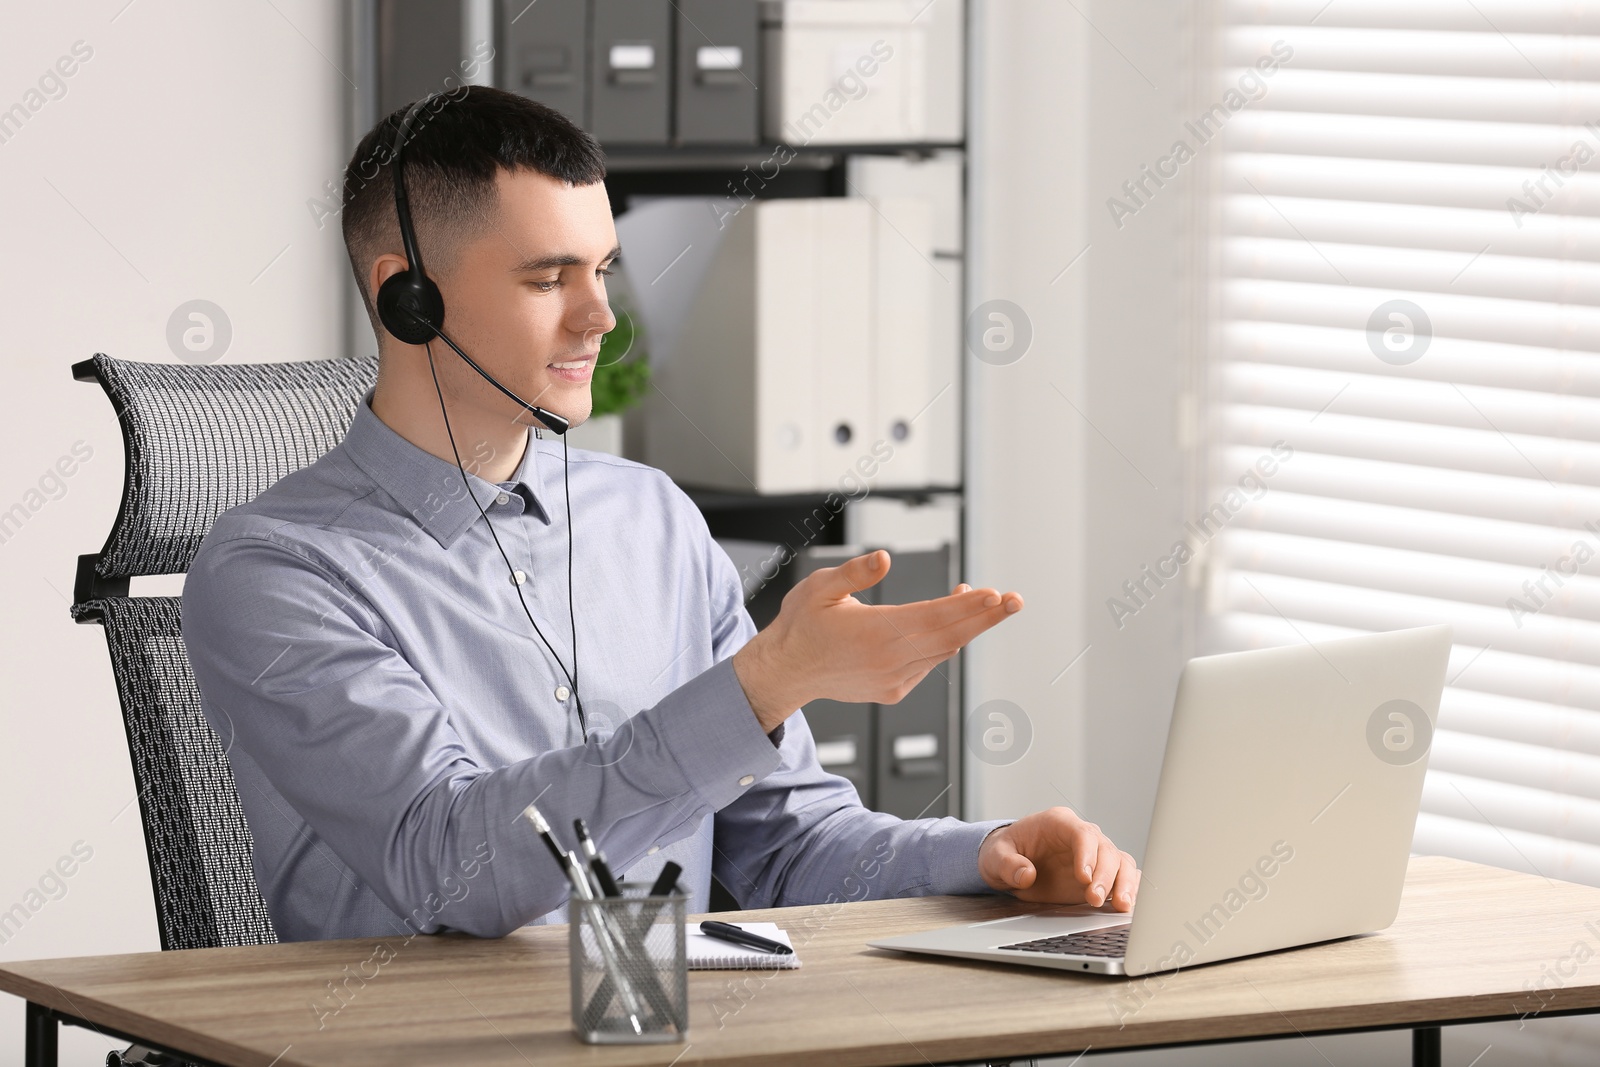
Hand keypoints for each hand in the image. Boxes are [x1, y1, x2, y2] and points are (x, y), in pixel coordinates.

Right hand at [732, 550, 1022, 731]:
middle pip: (951, 637)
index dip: (969, 606)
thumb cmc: (801, 626)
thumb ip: (854, 573)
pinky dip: (944, 643)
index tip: (995, 594)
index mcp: (876, 634)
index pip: (935, 618)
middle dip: (986, 617)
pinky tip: (947, 624)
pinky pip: (928, 664)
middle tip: (1015, 600)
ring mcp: (894, 679)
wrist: (786, 672)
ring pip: (943, 651)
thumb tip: (886, 559)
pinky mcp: (893, 689)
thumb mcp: (819, 588)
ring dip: (966, 627)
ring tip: (984, 602)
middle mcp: (890, 660)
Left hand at [978, 807, 1139, 910]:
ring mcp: (1093, 855)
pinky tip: (1127, 906)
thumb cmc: (1003, 852)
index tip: (1084, 878)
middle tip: (1094, 898)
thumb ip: (1008, 864)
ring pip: (1121, 862)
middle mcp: (1081, 836)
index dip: (1087, 854)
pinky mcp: (1099, 874)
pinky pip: (1123, 876)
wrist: (1008, 863)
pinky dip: (1129, 889)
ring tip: (1121, 905)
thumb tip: (1027, 875)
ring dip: (1124, 883)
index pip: (1082, 833)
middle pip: (1106, 849)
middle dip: (1105, 875)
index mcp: (1058, 822)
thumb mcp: (995, 856)